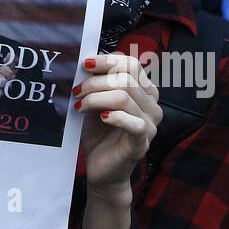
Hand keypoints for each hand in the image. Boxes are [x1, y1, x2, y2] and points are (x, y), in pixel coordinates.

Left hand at [74, 53, 161, 198]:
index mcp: (144, 91)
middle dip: (95, 81)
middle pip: (125, 78)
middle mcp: (152, 105)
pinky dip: (114, 116)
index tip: (84, 65)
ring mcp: (150, 124)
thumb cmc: (99, 133)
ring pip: (124, 97)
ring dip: (96, 97)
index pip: (131, 64)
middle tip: (77, 91)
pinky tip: (101, 117)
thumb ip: (98, 82)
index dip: (106, 61)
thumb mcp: (97, 101)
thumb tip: (85, 61)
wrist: (101, 168)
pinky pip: (133, 123)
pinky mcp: (142, 142)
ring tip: (80, 105)